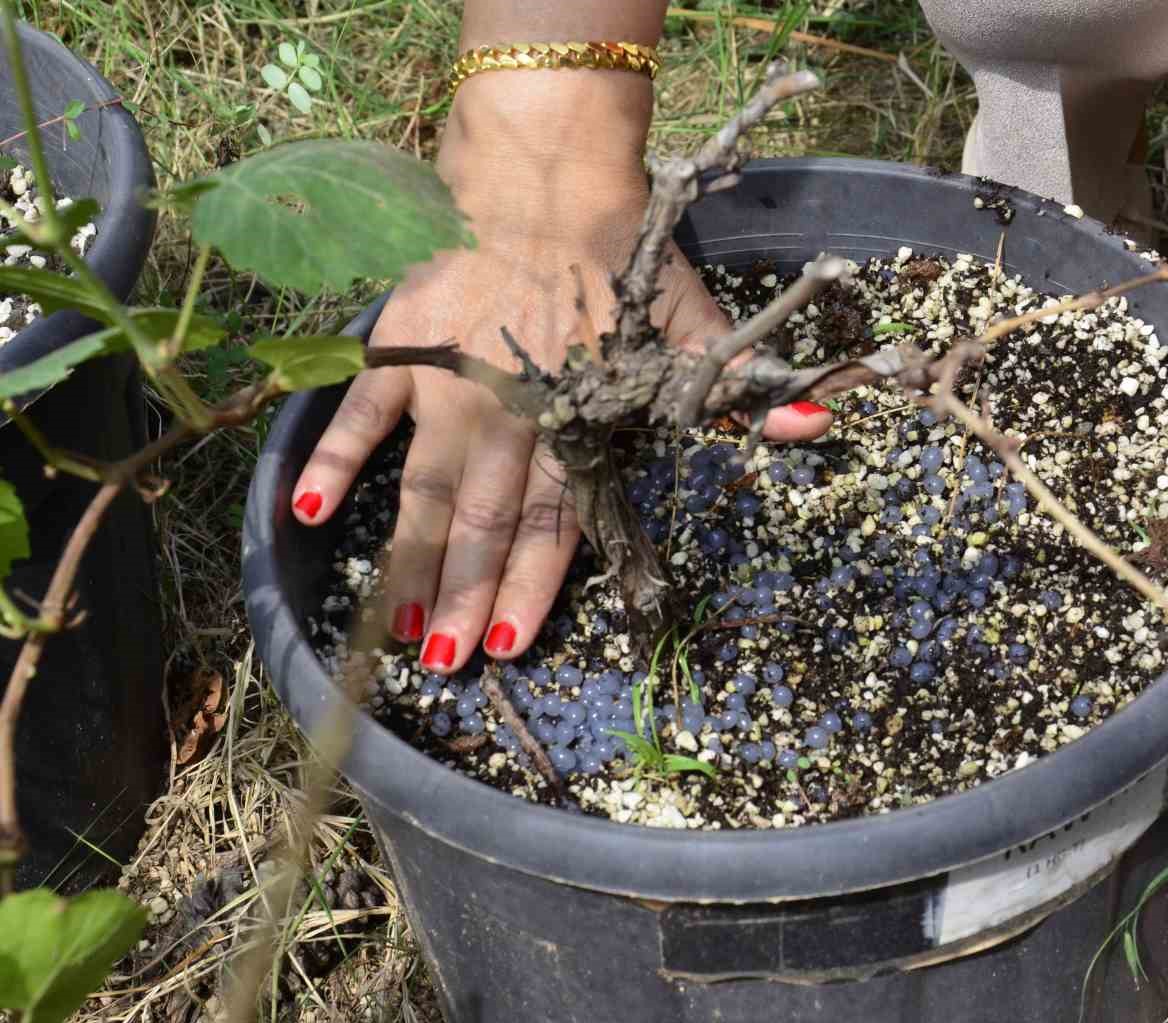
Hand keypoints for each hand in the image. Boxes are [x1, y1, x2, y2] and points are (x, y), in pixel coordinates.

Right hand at [289, 75, 832, 672]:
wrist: (548, 180)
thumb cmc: (623, 262)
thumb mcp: (695, 325)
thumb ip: (741, 388)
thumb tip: (819, 428)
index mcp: (580, 419)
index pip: (560, 520)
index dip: (537, 586)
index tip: (515, 645)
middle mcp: (514, 413)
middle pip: (490, 522)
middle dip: (469, 596)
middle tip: (448, 662)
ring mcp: (452, 382)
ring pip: (430, 487)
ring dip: (413, 558)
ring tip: (397, 626)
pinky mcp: (405, 344)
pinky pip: (363, 406)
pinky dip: (339, 455)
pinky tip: (312, 510)